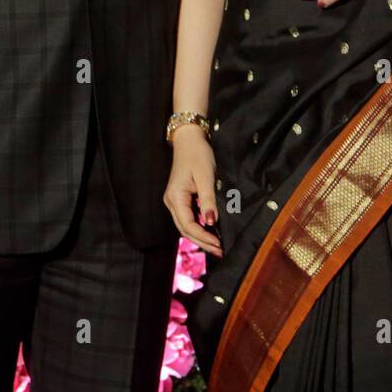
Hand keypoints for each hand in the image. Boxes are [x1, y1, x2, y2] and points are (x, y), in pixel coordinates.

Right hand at [162, 127, 222, 257]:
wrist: (189, 140)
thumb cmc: (197, 155)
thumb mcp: (205, 177)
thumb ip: (208, 200)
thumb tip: (211, 221)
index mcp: (175, 197)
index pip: (188, 224)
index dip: (203, 236)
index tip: (218, 244)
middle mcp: (172, 202)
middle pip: (185, 229)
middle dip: (202, 242)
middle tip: (220, 251)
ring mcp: (175, 201)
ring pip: (186, 226)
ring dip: (200, 237)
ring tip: (217, 246)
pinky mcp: (181, 199)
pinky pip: (188, 218)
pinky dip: (199, 228)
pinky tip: (210, 233)